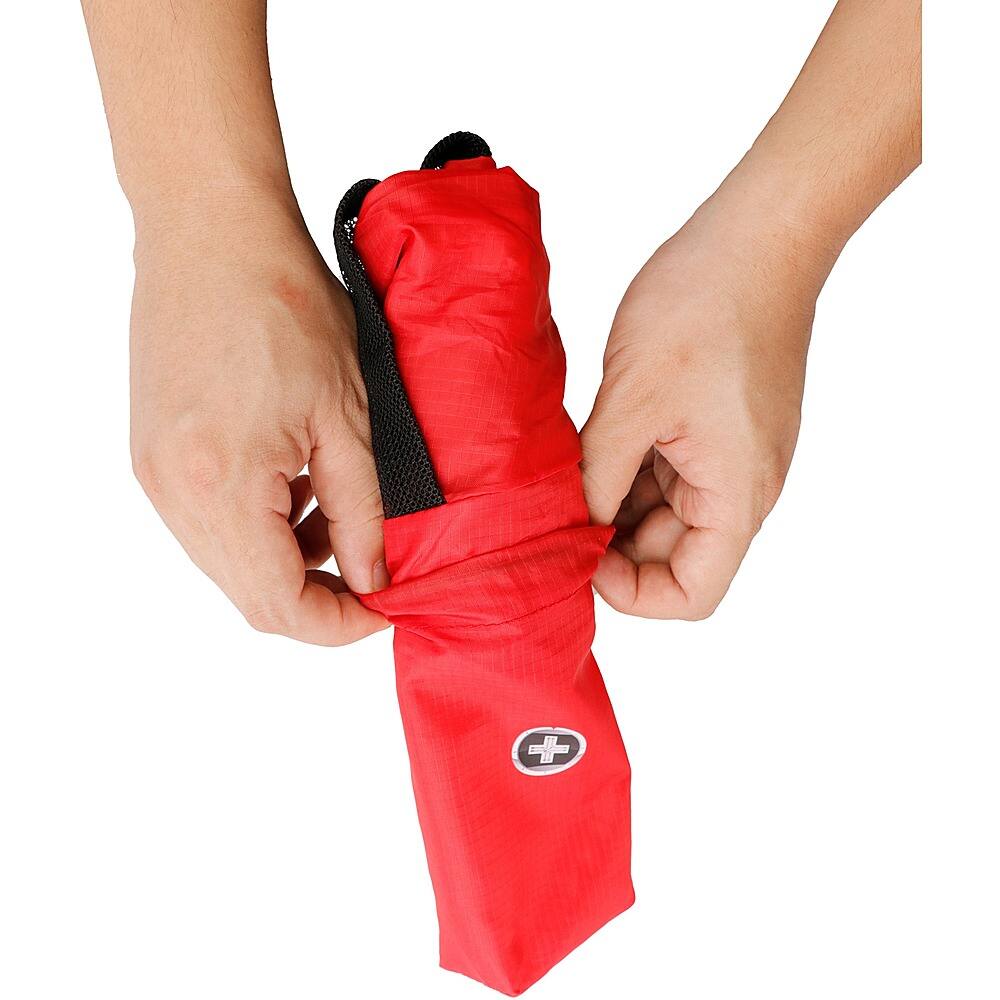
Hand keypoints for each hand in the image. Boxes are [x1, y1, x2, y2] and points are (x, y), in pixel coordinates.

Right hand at [129, 191, 387, 643]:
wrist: (211, 231)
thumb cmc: (284, 304)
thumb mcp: (348, 416)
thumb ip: (361, 511)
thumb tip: (373, 579)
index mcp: (224, 486)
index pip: (280, 604)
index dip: (338, 625)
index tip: (384, 609)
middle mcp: (175, 493)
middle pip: (249, 595)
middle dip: (316, 599)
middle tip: (371, 573)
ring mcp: (154, 475)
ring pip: (227, 564)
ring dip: (287, 561)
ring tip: (335, 515)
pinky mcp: (150, 454)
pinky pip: (207, 525)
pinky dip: (256, 527)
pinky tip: (293, 487)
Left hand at [580, 186, 829, 619]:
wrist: (757, 234)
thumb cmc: (706, 306)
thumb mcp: (632, 402)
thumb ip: (599, 477)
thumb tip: (574, 525)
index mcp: (736, 495)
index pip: (692, 594)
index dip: (632, 592)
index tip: (580, 555)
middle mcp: (741, 487)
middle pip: (674, 555)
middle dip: (613, 542)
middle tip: (556, 510)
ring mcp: (731, 456)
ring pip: (666, 513)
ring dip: (617, 503)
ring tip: (569, 469)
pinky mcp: (717, 427)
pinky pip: (670, 472)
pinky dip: (629, 469)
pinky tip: (592, 443)